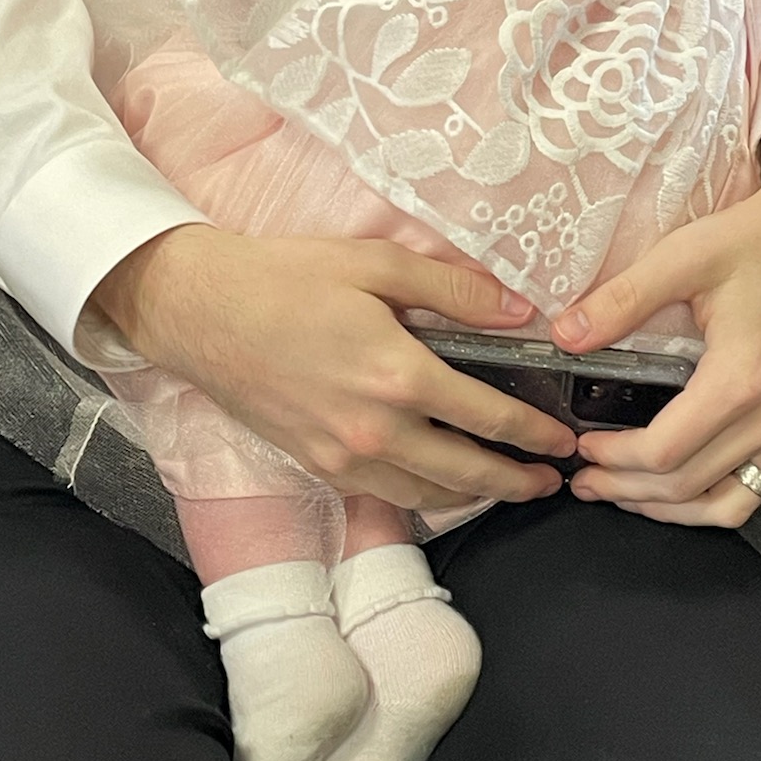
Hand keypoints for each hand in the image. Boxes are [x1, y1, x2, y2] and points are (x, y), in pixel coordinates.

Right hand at [94, 226, 574, 511]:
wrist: (200, 310)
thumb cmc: (284, 278)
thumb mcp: (375, 264)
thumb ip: (453, 290)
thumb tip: (520, 311)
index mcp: (397, 376)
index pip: (488, 416)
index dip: (534, 432)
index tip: (561, 438)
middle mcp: (374, 429)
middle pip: (465, 472)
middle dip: (516, 480)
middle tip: (550, 481)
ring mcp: (341, 455)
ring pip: (426, 494)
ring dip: (474, 496)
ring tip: (505, 488)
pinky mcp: (315, 464)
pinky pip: (383, 492)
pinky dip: (422, 495)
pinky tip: (437, 483)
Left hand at [550, 116, 760, 526]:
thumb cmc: (759, 237)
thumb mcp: (685, 255)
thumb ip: (623, 299)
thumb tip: (562, 335)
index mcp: (742, 380)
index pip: (665, 452)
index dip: (614, 459)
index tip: (579, 446)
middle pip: (690, 487)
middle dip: (628, 490)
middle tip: (584, 479)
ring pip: (729, 505)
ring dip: (670, 509)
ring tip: (622, 494)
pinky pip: (759, 489)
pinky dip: (714, 502)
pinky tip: (679, 488)